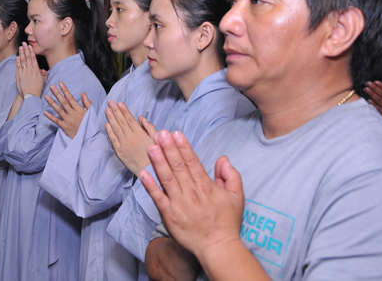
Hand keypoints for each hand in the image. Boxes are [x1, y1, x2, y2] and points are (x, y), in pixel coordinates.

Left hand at [15, 42, 45, 97]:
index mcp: (37, 71)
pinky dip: (18, 62)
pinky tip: (17, 57)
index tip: (30, 46)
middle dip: (26, 50)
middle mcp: (31, 70)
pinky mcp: (20, 76)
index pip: (34, 59)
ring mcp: (25, 73)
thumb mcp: (43, 81)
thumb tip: (44, 70)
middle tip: (24, 43)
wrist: (31, 96)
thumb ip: (44, 74)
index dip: (31, 52)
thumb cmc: (38, 89)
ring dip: (21, 53)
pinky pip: (18, 67)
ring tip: (20, 47)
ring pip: (23, 61)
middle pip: (28, 58)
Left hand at [43, 82, 90, 138]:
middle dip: (57, 93)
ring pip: (58, 110)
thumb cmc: (88, 125)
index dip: (65, 90)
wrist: (88, 139)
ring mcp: (68, 120)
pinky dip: (50, 117)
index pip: (71, 98)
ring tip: (46, 96)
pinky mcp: (64, 127)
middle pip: (63, 102)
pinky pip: (56, 121)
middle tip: (51, 86)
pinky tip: (45, 112)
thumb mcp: (90, 113)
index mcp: (79, 110)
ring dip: (52, 102)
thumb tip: (83, 93)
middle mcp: (73, 114)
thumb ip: (87, 102)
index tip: (60, 83)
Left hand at [105, 101, 156, 175]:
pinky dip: (109, 132)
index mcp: (140, 134)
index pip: (130, 119)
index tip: (120, 103)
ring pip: (116, 129)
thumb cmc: (156, 155)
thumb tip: (141, 118)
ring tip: (107, 110)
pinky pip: (113, 140)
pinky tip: (106, 125)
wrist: (150, 172)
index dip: (124, 110)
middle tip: (110, 102)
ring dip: (111, 118)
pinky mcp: (119, 152)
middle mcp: (131, 137)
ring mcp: (124, 145)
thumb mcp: (156, 139)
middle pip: (121, 121)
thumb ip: (149, 127)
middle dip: (115, 111)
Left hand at [140, 131, 244, 260]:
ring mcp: (179, 203)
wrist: (218, 248)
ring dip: (158, 162)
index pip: (192, 162)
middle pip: (178, 166)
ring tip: (151, 147)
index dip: (183, 147)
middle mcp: (191, 192)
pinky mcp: (169, 215)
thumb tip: (223, 159)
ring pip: (167, 178)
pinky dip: (150, 186)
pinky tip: (143, 174)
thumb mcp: (237, 197)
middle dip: (168, 148)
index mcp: (206, 186)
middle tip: (160, 134)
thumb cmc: (227, 223)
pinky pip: (158, 198)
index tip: (176, 134)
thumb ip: (231, 176)